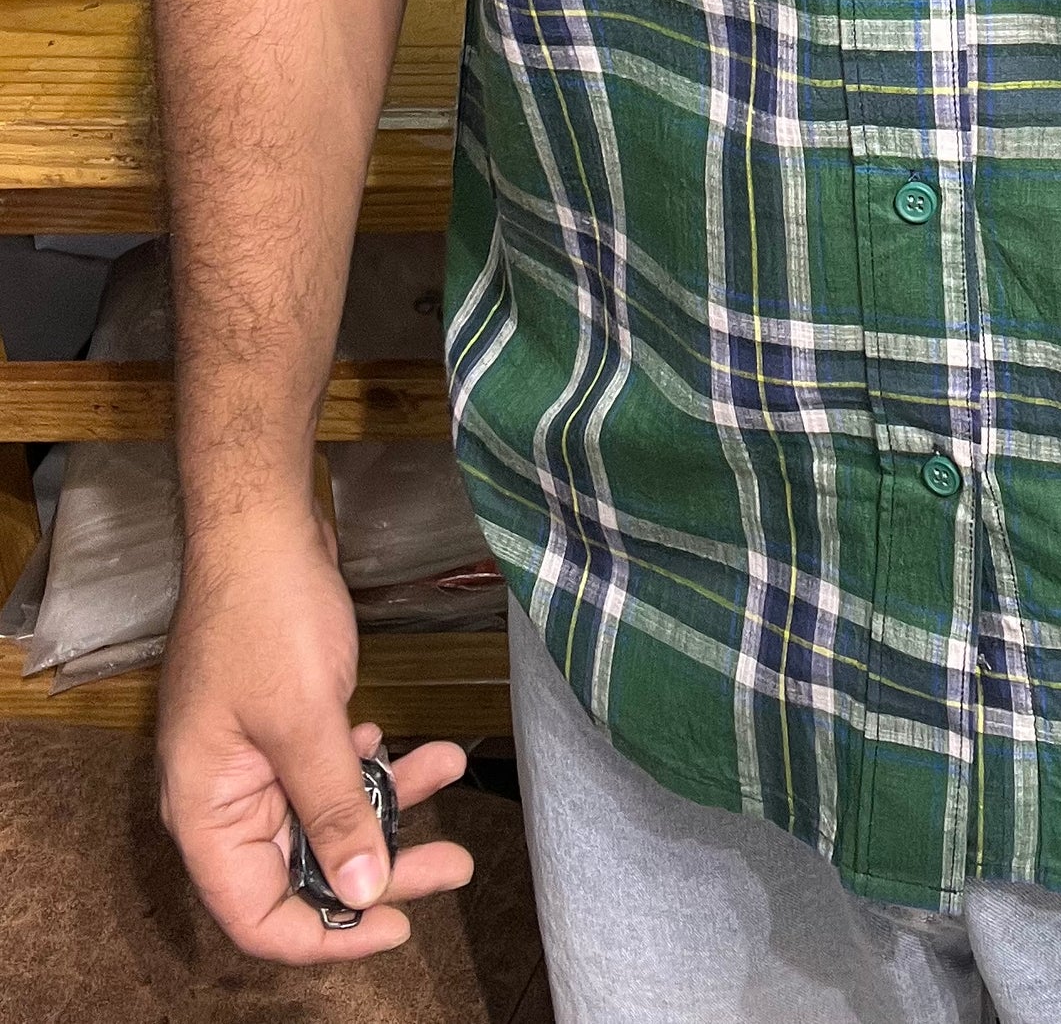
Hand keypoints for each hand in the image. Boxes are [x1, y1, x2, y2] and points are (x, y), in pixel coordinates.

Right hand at [156, 507, 474, 961]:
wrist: (260, 527)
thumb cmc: (266, 617)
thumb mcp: (306, 722)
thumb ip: (334, 809)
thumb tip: (363, 888)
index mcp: (205, 812)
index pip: (257, 915)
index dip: (326, 934)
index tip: (397, 923)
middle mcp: (223, 797)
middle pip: (300, 869)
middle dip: (380, 867)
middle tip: (452, 867)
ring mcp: (253, 759)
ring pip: (326, 814)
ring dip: (389, 803)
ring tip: (451, 772)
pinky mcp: (282, 724)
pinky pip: (331, 768)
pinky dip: (375, 763)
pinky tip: (412, 746)